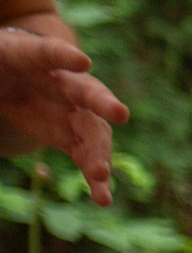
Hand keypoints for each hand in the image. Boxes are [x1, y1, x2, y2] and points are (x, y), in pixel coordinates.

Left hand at [0, 30, 128, 202]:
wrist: (12, 76)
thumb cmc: (2, 62)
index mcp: (35, 57)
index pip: (51, 53)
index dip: (66, 56)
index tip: (83, 62)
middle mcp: (65, 83)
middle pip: (88, 92)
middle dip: (103, 104)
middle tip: (120, 113)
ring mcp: (73, 111)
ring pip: (94, 131)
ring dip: (99, 152)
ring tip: (100, 174)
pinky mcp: (71, 137)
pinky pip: (87, 157)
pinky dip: (95, 179)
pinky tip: (103, 199)